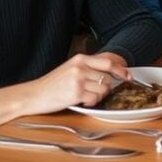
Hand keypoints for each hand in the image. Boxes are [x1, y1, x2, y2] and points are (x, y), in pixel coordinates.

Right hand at [0, 53, 130, 126]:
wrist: (33, 95)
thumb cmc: (51, 84)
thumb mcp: (70, 68)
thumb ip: (88, 67)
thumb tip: (110, 70)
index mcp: (80, 59)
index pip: (108, 61)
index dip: (122, 69)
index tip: (128, 75)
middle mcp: (80, 67)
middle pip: (108, 77)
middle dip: (109, 85)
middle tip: (104, 89)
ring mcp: (78, 80)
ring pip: (104, 89)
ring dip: (99, 95)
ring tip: (86, 96)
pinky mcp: (76, 93)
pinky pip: (95, 99)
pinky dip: (92, 103)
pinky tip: (82, 101)